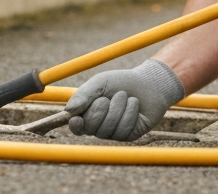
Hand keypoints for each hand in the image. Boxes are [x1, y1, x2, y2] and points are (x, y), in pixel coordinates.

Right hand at [64, 59, 184, 141]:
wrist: (148, 84)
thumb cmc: (121, 82)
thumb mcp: (100, 83)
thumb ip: (84, 94)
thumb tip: (68, 111)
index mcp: (88, 114)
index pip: (76, 127)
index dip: (75, 125)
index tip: (76, 118)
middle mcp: (99, 126)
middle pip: (91, 128)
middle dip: (100, 110)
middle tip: (109, 97)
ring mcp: (114, 133)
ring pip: (108, 130)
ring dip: (118, 109)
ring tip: (125, 97)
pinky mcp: (128, 135)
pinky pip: (124, 130)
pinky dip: (130, 113)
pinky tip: (134, 104)